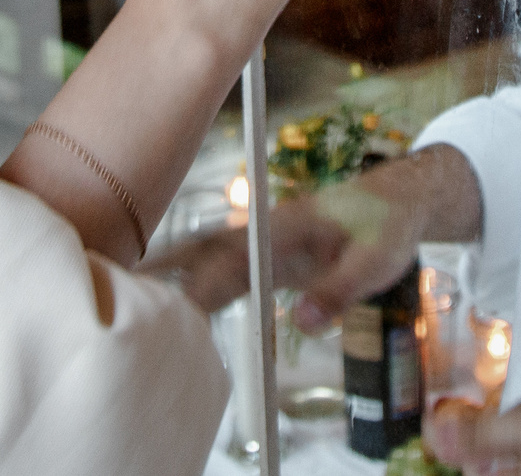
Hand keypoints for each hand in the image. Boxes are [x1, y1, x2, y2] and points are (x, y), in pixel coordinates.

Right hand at [136, 145, 478, 316]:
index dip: (202, 281)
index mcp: (286, 227)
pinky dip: (187, 274)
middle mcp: (265, 231)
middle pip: (204, 248)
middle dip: (165, 267)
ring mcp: (262, 241)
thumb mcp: (377, 262)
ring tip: (121, 285)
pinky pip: (218, 265)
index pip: (234, 258)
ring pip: (204, 253)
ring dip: (168, 268)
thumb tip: (302, 322)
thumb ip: (340, 290)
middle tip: (120, 285)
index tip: (174, 305)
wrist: (399, 199)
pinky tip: (162, 290)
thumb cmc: (388, 227)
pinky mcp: (264, 255)